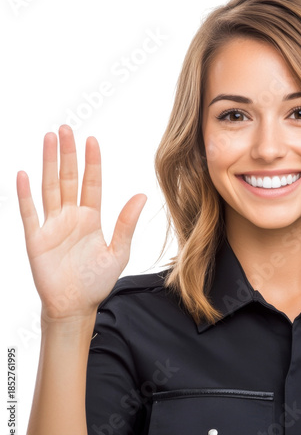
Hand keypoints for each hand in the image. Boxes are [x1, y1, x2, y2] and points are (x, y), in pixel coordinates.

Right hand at [16, 125, 146, 321]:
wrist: (75, 306)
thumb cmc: (98, 281)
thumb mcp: (118, 252)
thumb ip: (126, 224)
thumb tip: (142, 195)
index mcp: (91, 218)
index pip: (92, 183)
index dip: (92, 162)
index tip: (92, 140)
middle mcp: (71, 217)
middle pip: (68, 178)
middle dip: (67, 154)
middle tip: (65, 129)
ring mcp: (52, 226)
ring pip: (49, 188)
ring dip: (48, 164)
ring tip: (48, 140)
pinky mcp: (35, 239)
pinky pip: (29, 213)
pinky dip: (25, 195)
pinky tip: (24, 175)